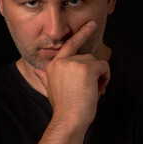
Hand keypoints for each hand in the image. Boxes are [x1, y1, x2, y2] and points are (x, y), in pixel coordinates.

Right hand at [35, 21, 109, 142]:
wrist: (68, 119)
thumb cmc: (63, 107)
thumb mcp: (50, 89)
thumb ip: (45, 76)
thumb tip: (36, 71)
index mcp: (54, 65)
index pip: (69, 45)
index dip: (81, 34)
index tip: (91, 25)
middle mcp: (63, 61)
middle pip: (87, 57)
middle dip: (92, 72)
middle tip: (91, 88)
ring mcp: (74, 63)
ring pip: (96, 62)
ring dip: (99, 76)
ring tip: (93, 91)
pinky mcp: (87, 68)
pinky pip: (104, 66)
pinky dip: (106, 77)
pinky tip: (99, 88)